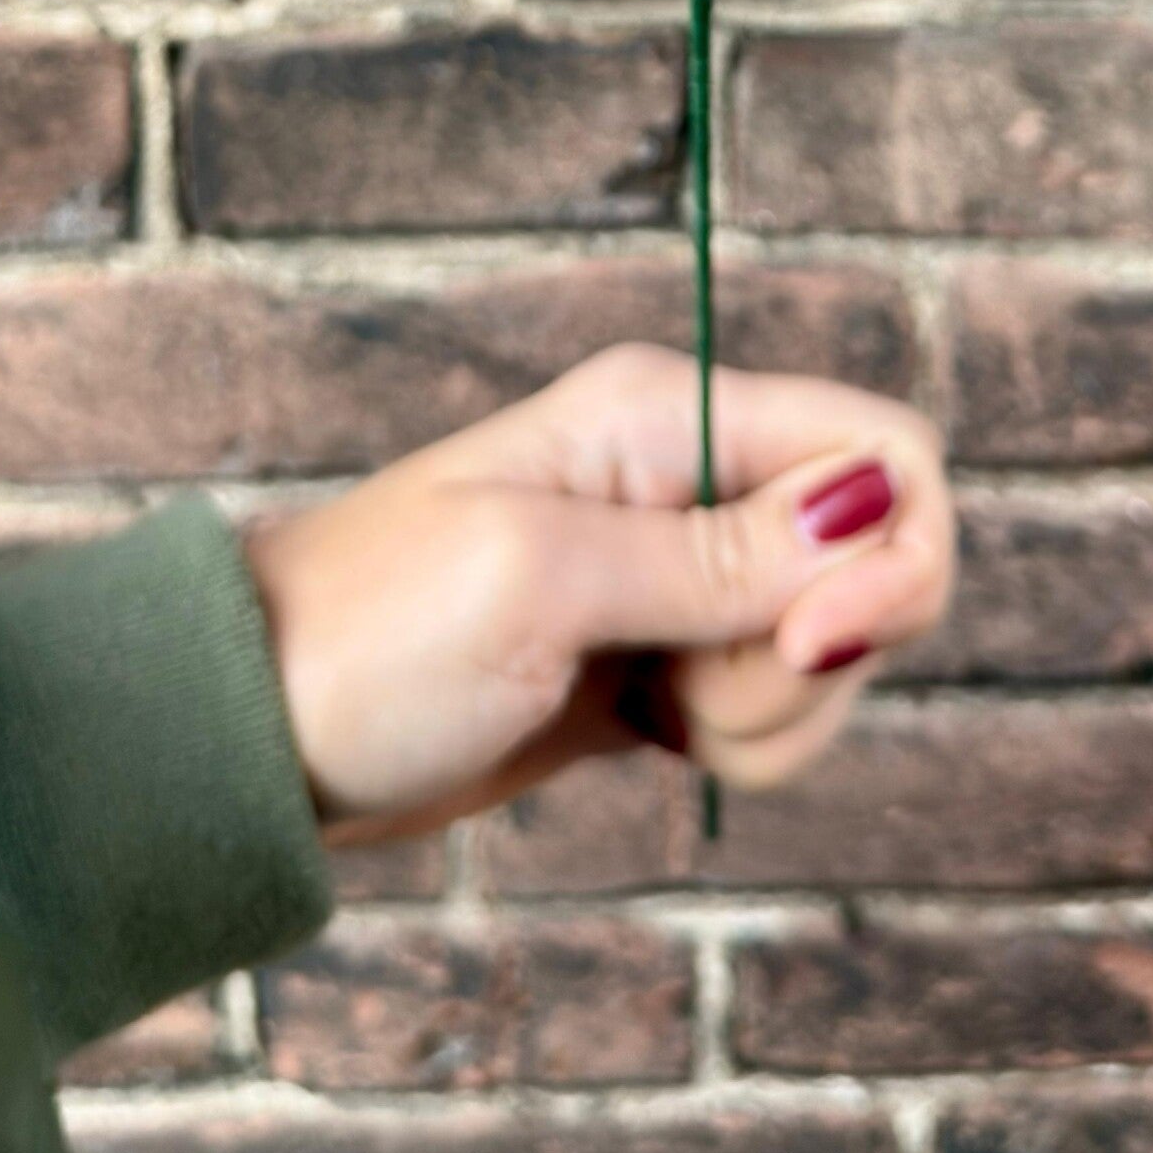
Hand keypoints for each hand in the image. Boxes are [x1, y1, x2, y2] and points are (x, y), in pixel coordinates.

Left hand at [245, 344, 951, 843]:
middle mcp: (693, 475)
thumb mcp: (540, 581)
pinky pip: (777, 697)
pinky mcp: (667, 657)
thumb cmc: (371, 633)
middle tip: (700, 692)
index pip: (882, 448)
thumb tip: (876, 504)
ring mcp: (682, 571)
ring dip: (780, 709)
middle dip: (826, 652)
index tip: (808, 640)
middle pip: (873, 555)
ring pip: (834, 639)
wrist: (262, 731)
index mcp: (669, 414)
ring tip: (658, 716)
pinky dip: (749, 738)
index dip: (891, 552)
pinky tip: (658, 739)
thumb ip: (715, 555)